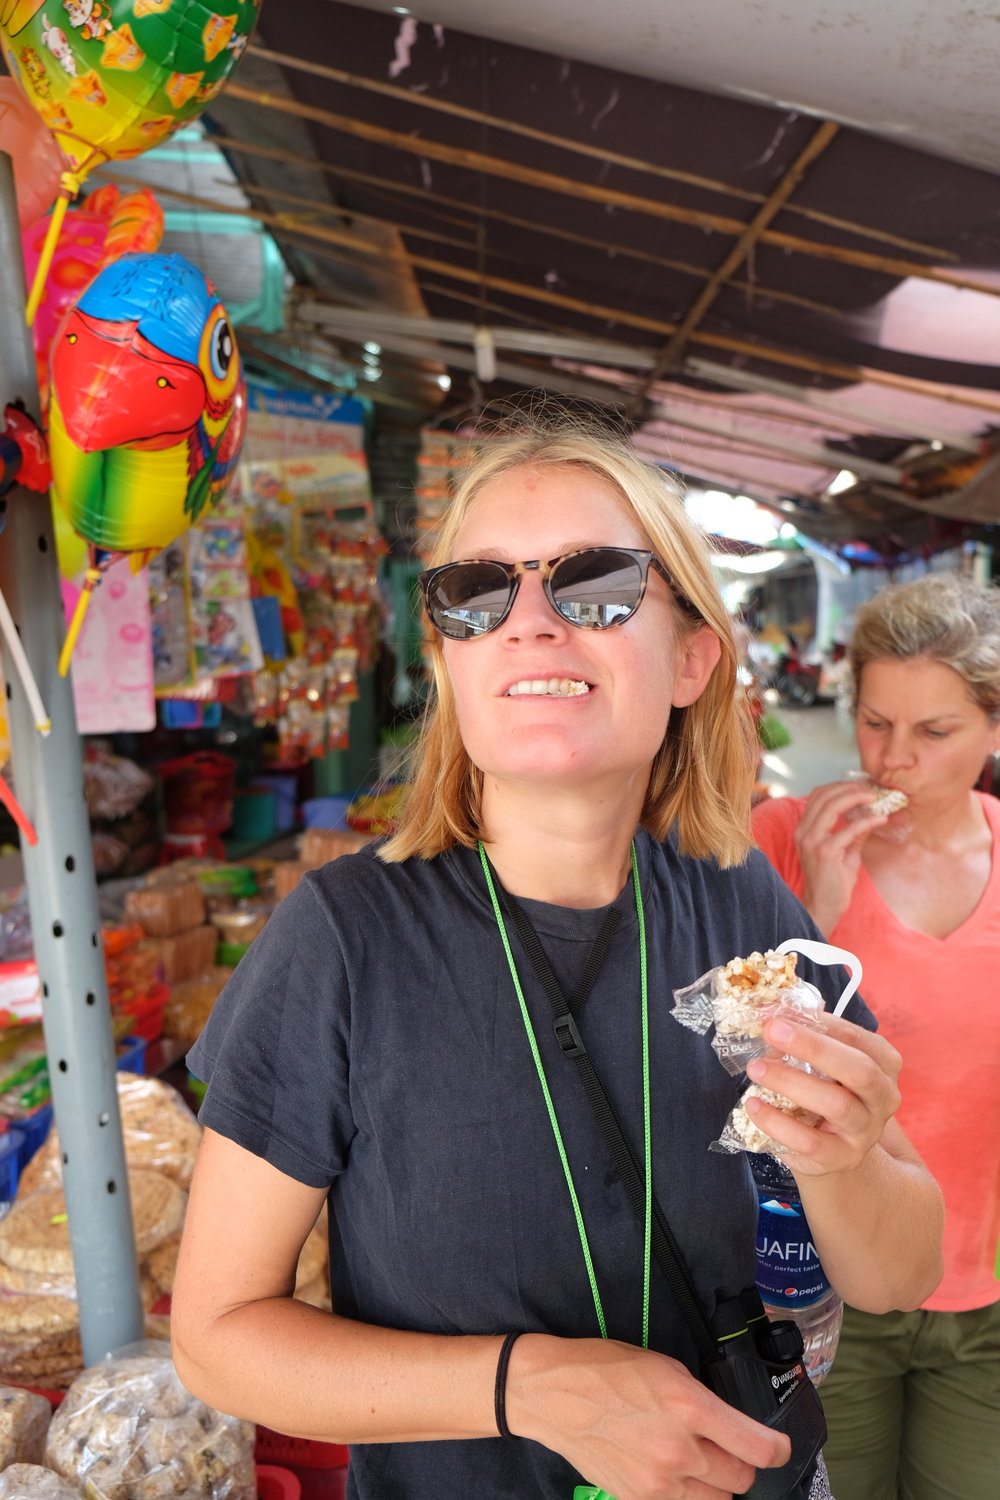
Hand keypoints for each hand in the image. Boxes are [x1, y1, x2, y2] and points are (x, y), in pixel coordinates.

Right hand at [507, 1334, 790, 1499]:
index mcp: (689, 1406)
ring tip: (698, 1460)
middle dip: (742, 1463)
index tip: (779, 1448)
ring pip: (717, 1499)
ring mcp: (659, 1481)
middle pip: (741, 1478)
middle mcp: (679, 1449)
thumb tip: (730, 1423)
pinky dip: (687, 1493)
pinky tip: (672, 1471)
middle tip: (727, 1447)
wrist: (554, 1395)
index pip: (757, 1446)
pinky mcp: (639, 1499)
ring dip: (716, 1483)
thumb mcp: (665, 1367)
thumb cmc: (607, 1369)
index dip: (777, 1449)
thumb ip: (702, 1400)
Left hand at [744, 1010, 901, 1175]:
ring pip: (837, 1105)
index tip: (776, 1012)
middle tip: (771, 1031)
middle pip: (859, 1069)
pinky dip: (777, 1122)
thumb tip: (768, 1012)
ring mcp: (866, 1131)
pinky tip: (754, 1105)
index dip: (816, 1022)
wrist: (836, 1145)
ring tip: (755, 1068)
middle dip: (812, 1047)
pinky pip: (810, 1141)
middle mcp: (884, 1097)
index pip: (855, 1036)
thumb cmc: (828, 1089)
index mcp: (884, 1063)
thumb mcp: (825, 1061)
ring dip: (790, 1081)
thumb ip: (805, 1035)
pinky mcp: (843, 1158)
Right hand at [794, 781, 887, 933]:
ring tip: (874, 798)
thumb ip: (852, 833)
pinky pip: (848, 830)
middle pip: (824, 796)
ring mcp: (812, 842)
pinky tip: (880, 819)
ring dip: (856, 798)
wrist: (824, 907)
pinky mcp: (825, 853)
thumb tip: (869, 816)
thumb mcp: (843, 851)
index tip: (859, 786)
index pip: (817, 795)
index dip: (838, 786)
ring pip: (831, 806)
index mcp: (804, 829)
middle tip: (870, 790)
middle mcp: (804, 832)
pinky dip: (866, 821)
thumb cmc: (832, 881)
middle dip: (849, 788)